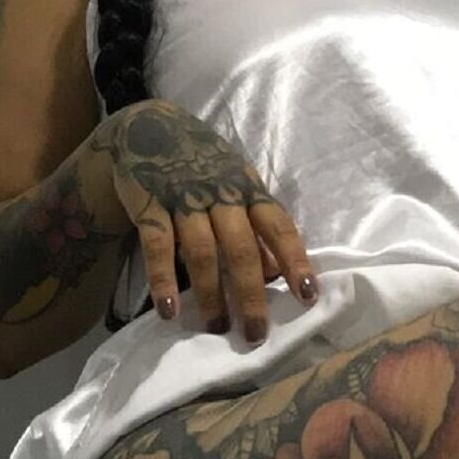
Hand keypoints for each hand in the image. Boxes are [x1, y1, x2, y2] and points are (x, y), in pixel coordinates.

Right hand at [102, 99, 318, 343]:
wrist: (148, 124)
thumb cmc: (202, 164)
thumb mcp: (235, 185)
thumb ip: (255, 225)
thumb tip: (278, 274)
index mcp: (247, 188)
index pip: (279, 226)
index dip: (296, 260)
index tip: (309, 296)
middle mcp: (220, 192)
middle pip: (242, 247)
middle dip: (251, 293)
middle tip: (255, 334)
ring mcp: (183, 196)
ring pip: (203, 250)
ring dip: (211, 292)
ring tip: (217, 326)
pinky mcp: (149, 202)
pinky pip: (158, 244)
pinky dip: (163, 278)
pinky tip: (167, 310)